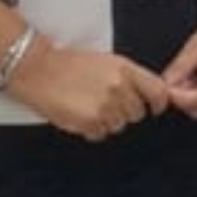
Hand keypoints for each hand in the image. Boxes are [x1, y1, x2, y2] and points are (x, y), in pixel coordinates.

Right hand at [7, 43, 169, 141]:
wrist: (37, 69)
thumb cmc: (67, 64)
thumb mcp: (106, 61)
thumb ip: (128, 77)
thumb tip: (144, 94)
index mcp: (126, 69)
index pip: (158, 91)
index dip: (159, 103)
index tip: (155, 108)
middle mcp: (119, 87)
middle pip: (137, 113)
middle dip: (124, 112)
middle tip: (104, 104)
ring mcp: (105, 106)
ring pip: (118, 125)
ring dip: (106, 121)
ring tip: (87, 106)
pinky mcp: (90, 121)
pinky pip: (100, 134)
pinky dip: (90, 129)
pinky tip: (79, 115)